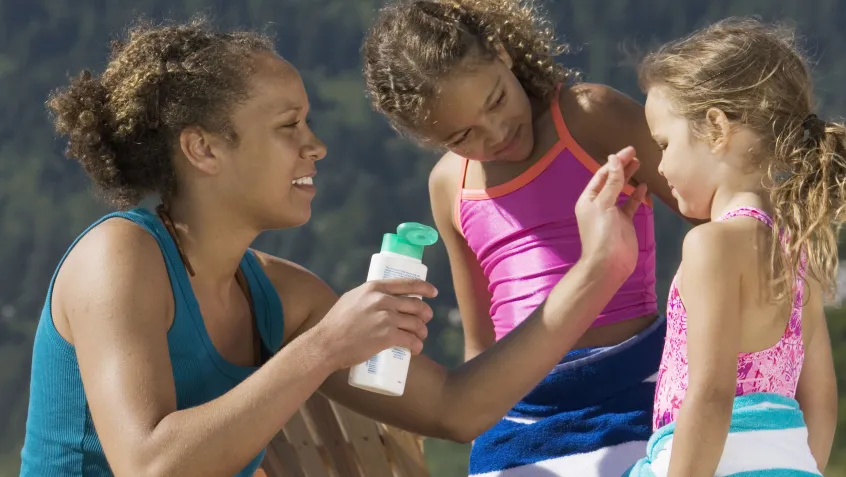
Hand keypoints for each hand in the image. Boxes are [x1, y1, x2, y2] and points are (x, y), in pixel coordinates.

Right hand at [315, 278, 437, 369]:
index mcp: (374, 288)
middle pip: (416, 305)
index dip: (425, 288)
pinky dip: (417, 346)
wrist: (326, 344)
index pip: (407, 283)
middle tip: (424, 321)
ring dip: (422, 332)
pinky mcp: (387, 336)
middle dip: (425, 314)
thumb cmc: (336, 324)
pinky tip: (416, 349)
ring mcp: (386, 318)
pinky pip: (411, 340)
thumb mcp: (352, 299)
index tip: (433, 292)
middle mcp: (382, 300)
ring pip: (416, 324)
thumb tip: (383, 297)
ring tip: (419, 338)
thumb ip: (368, 297)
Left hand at [575, 146, 647, 281]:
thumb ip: (612, 182)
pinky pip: (630, 205)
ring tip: (639, 164)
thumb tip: (614, 159)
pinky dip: (636, 196)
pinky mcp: (624, 222)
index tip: (629, 150)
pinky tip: (643, 186)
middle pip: (611, 180)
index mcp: (588, 198)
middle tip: (636, 154)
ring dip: (628, 178)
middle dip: (622, 167)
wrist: (609, 263)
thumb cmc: (602, 232)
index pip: (601, 174)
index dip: (615, 162)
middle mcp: (599, 204)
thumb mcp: (604, 204)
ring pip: (621, 191)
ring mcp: (612, 213)